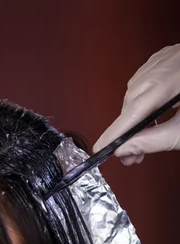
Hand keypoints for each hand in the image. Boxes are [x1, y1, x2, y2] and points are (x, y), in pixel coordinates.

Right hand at [93, 44, 179, 164]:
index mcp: (174, 81)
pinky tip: (151, 115)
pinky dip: (143, 100)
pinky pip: (144, 79)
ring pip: (136, 91)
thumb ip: (153, 141)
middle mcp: (168, 64)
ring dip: (135, 117)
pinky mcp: (168, 57)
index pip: (135, 110)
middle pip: (133, 102)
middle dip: (128, 131)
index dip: (114, 132)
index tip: (99, 149)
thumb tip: (124, 150)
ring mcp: (167, 58)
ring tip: (143, 141)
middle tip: (131, 157)